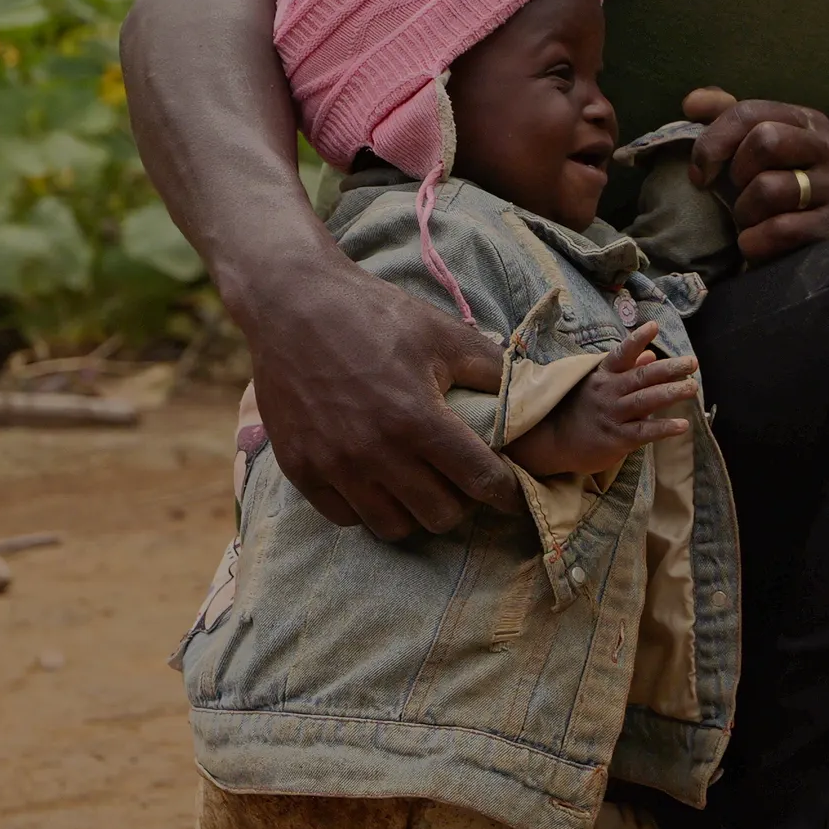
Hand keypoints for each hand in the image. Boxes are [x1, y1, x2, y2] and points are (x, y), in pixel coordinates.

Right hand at [246, 258, 517, 538]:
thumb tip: (537, 397)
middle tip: (460, 480)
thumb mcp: (444, 334)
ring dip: (415, 511)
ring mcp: (333, 464)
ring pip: (393, 526)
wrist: (291, 301)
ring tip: (421, 484)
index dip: (506, 492)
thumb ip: (496, 371)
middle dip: (461, 501)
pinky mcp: (299, 468)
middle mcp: (374, 452)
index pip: (480, 482)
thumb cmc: (374, 314)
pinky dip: (368, 508)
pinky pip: (346, 518)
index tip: (511, 490)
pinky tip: (378, 481)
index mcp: (417, 420)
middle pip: (440, 516)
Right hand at [508, 322, 699, 481]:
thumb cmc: (582, 409)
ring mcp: (612, 415)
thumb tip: (651, 354)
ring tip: (692, 388)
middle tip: (692, 362)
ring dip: (671, 393)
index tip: (654, 326)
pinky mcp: (616, 438)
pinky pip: (643, 432)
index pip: (621, 354)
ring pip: (645, 401)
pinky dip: (663, 428)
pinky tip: (683, 425)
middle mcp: (608, 392)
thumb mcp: (600, 384)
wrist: (554, 442)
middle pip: (641, 377)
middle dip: (669, 369)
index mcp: (603, 375)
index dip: (637, 340)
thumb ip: (627, 370)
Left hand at [682, 86, 828, 262]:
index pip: (750, 113)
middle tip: (737, 192)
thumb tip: (693, 103)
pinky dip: (755, 240)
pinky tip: (755, 242)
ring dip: (745, 211)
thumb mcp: (751, 148)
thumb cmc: (775, 187)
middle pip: (766, 140)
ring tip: (750, 219)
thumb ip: (726, 118)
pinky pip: (781, 228)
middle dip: (737, 173)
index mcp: (808, 121)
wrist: (813, 242)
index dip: (713, 141)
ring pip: (770, 188)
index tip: (699, 171)